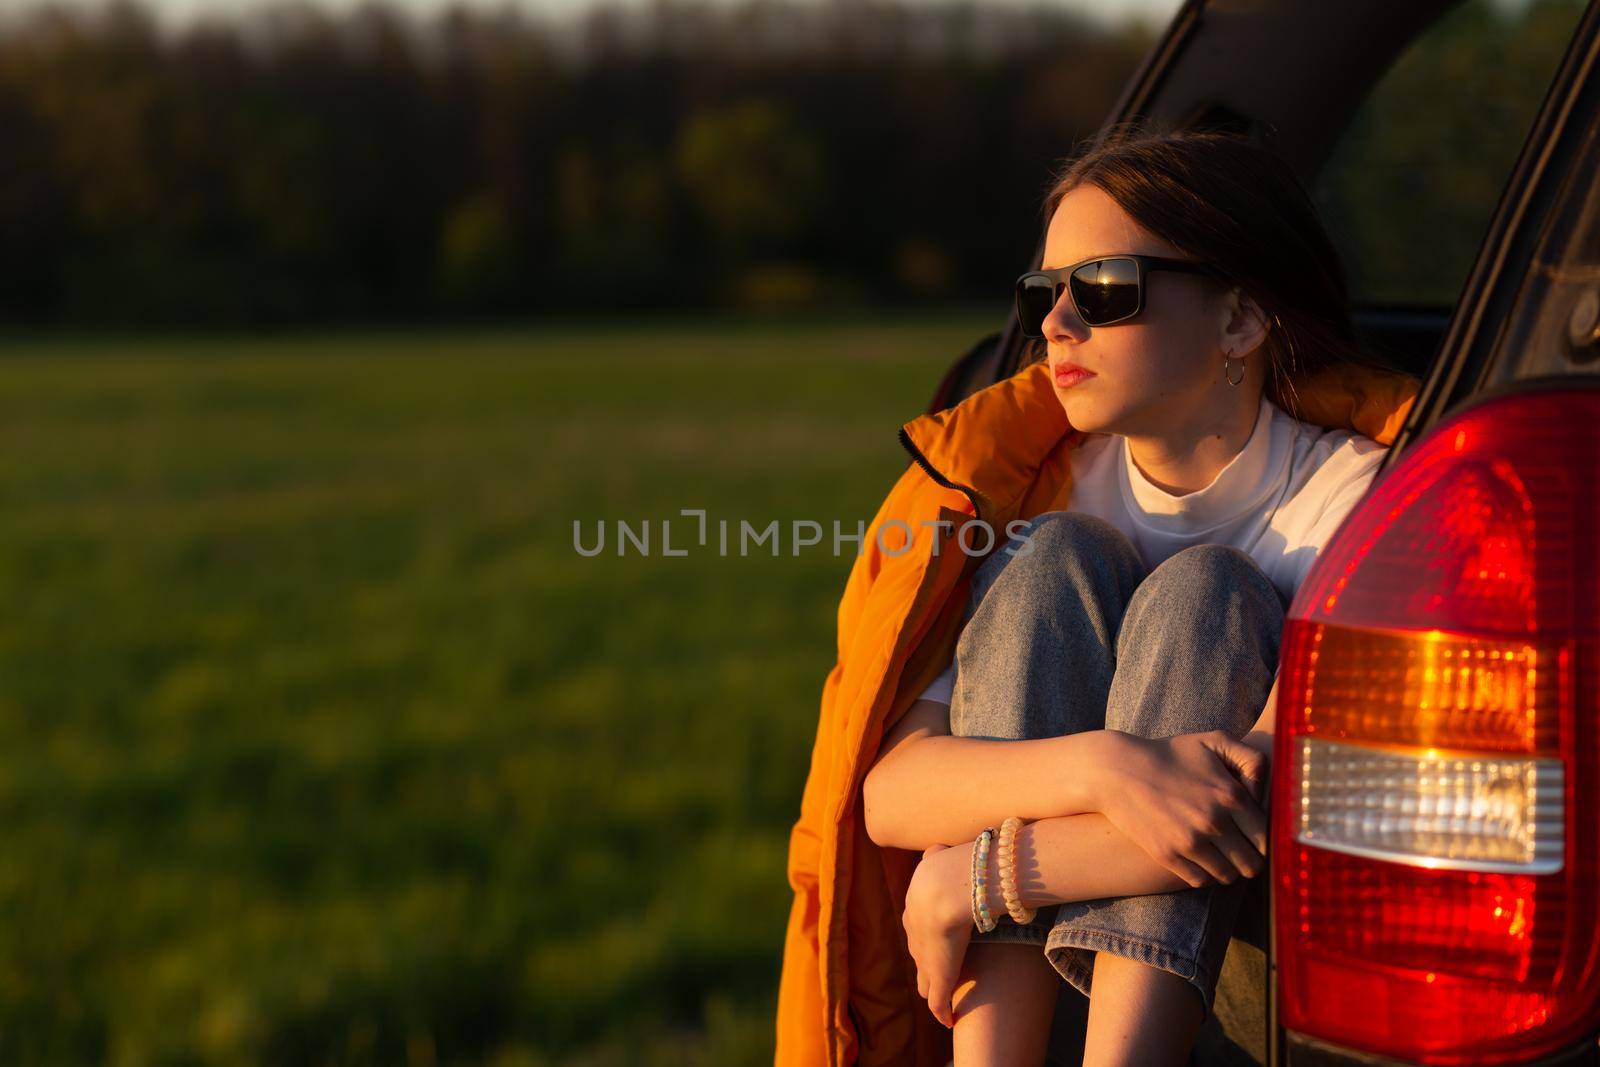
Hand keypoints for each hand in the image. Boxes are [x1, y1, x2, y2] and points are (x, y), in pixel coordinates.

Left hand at [902, 842, 976, 1028]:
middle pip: (919, 956)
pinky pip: (938, 1002)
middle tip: (937, 974)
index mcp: (916, 910)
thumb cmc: (948, 870)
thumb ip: (938, 854)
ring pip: (927, 980)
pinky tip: (948, 1021)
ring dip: (934, 989)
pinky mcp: (939, 978)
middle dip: (927, 963)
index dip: (927, 938)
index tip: (935, 942)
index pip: (918, 930)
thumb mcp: (938, 857)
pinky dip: (943, 1012)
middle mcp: (916, 936)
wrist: (943, 889)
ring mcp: (926, 958)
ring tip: (940, 1000)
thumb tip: (938, 848)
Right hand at [1098, 729, 1269, 887]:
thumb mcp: (1214, 740)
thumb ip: (1252, 759)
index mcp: (1232, 795)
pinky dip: (1204, 875)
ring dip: (1228, 869)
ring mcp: (1190, 842)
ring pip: (1228, 876)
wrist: (1117, 770)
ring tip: (1220, 857)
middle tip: (1240, 852)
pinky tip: (1200, 861)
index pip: (1267, 837)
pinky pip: (1201, 881)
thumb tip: (1264, 795)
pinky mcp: (1167, 855)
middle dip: (1250, 860)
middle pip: (1252, 864)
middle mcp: (1215, 822)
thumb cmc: (1169, 754)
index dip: (1264, 841)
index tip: (1254, 838)